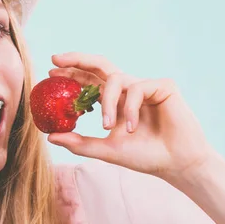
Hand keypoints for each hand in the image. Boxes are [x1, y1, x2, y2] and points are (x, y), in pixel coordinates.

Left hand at [46, 52, 212, 182]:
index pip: (90, 82)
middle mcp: (128, 91)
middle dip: (78, 60)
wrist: (175, 163)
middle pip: (100, 66)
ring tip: (106, 126)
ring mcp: (145, 87)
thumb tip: (50, 136)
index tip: (50, 73)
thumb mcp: (107, 150)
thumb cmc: (144, 157)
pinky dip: (130, 108)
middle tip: (56, 60)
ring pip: (115, 79)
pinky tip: (132, 127)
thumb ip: (80, 143)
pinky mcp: (162, 86)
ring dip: (106, 102)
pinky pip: (137, 88)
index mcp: (116, 102)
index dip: (71, 74)